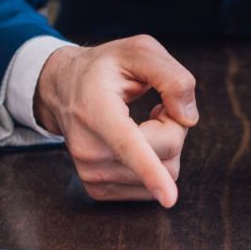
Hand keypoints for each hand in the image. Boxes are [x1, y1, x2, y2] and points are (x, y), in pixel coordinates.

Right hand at [34, 35, 198, 206]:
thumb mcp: (139, 51)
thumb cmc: (104, 69)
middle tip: (158, 108)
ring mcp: (91, 174)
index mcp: (97, 111)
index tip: (169, 198)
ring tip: (143, 124)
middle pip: (166, 156)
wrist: (62, 89)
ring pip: (164, 175)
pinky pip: (150, 189)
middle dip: (174, 129)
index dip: (151, 171)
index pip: (128, 145)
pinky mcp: (98, 190)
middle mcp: (89, 149)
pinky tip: (137, 144)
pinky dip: (154, 167)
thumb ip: (172, 77)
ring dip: (165, 148)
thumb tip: (188, 118)